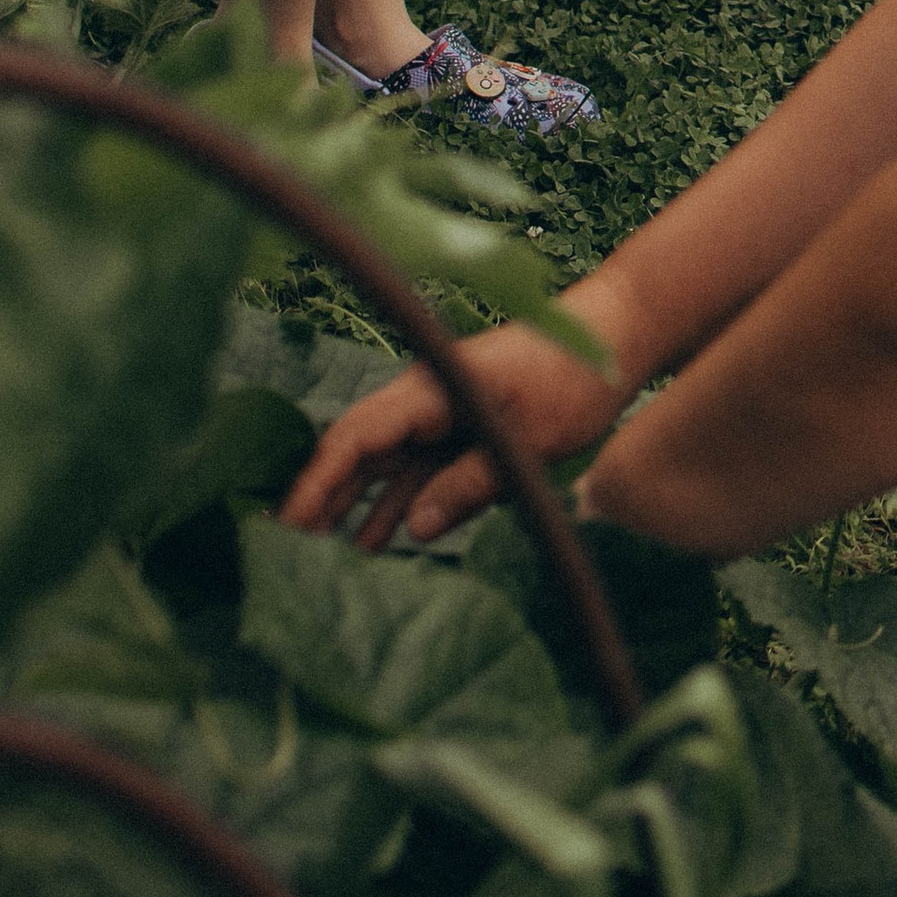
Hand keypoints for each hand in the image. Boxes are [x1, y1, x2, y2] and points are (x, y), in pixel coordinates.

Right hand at [279, 315, 630, 551]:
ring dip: (352, 509)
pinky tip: (372, 544)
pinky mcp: (461, 430)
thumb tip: (415, 531)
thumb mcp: (527, 439)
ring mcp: (440, 414)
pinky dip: (396, 505)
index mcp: (430, 387)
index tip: (285, 523)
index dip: (317, 482)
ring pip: (382, 466)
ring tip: (318, 561)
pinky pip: (417, 471)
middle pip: (357, 453)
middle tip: (281, 554)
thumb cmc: (573, 375)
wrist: (614, 335)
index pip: (356, 436)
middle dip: (319, 500)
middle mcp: (423, 398)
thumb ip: (470, 483)